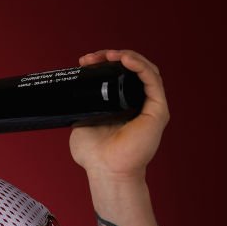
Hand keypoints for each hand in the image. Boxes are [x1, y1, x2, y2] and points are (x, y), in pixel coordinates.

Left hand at [70, 49, 169, 181]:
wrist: (105, 171)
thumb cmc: (94, 155)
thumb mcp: (81, 124)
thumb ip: (80, 111)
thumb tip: (69, 96)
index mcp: (122, 105)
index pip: (118, 75)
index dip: (103, 63)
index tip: (85, 62)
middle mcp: (138, 103)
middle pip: (131, 69)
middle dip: (112, 57)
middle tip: (92, 57)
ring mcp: (149, 106)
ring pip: (144, 70)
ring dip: (127, 57)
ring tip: (108, 54)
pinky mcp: (158, 111)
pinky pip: (152, 81)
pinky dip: (140, 66)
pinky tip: (126, 60)